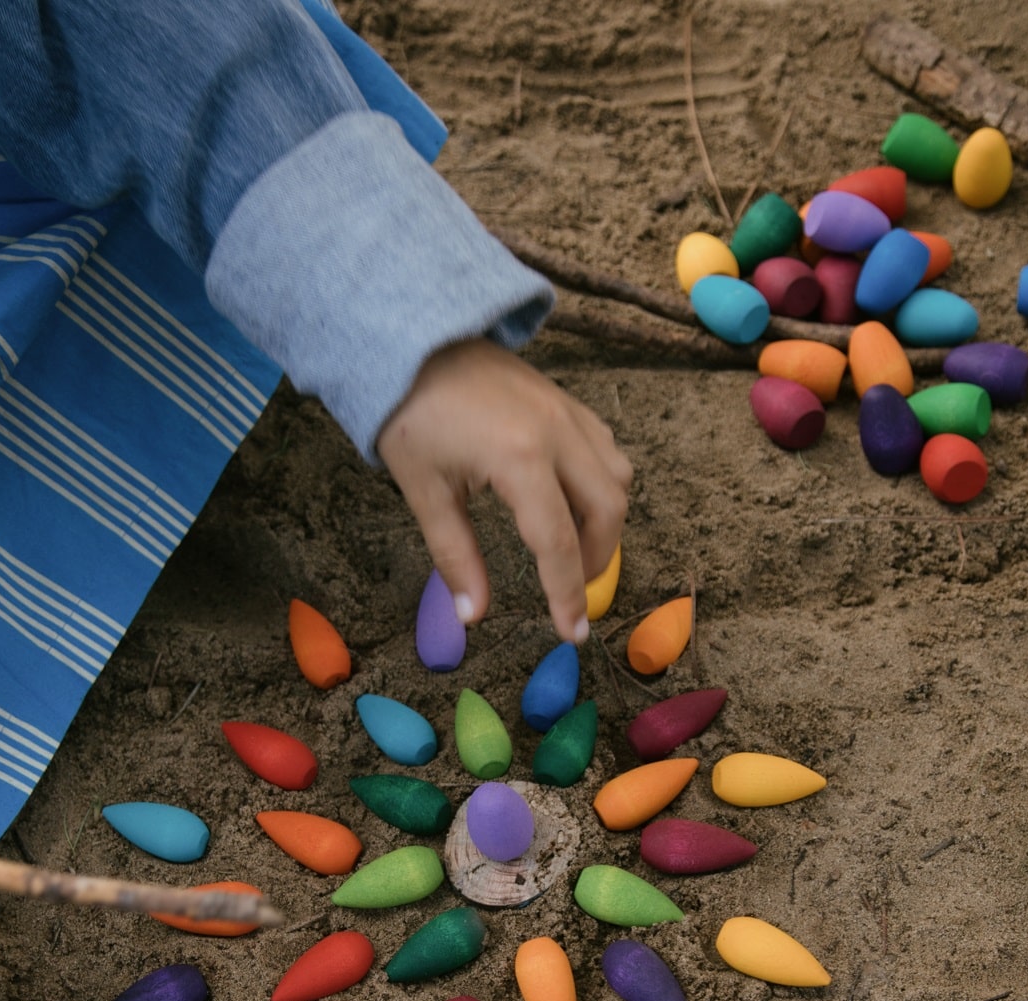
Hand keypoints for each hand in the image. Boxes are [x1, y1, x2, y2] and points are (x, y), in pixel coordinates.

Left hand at [376, 338, 631, 642]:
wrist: (414, 340)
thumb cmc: (411, 415)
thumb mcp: (424, 491)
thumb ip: (455, 556)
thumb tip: (473, 616)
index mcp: (519, 459)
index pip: (557, 543)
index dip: (566, 594)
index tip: (572, 633)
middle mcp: (557, 434)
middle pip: (607, 512)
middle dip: (595, 561)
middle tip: (568, 591)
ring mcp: (568, 413)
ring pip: (616, 479)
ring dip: (604, 523)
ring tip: (571, 551)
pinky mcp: (567, 402)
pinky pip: (605, 450)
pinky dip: (602, 485)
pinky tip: (573, 502)